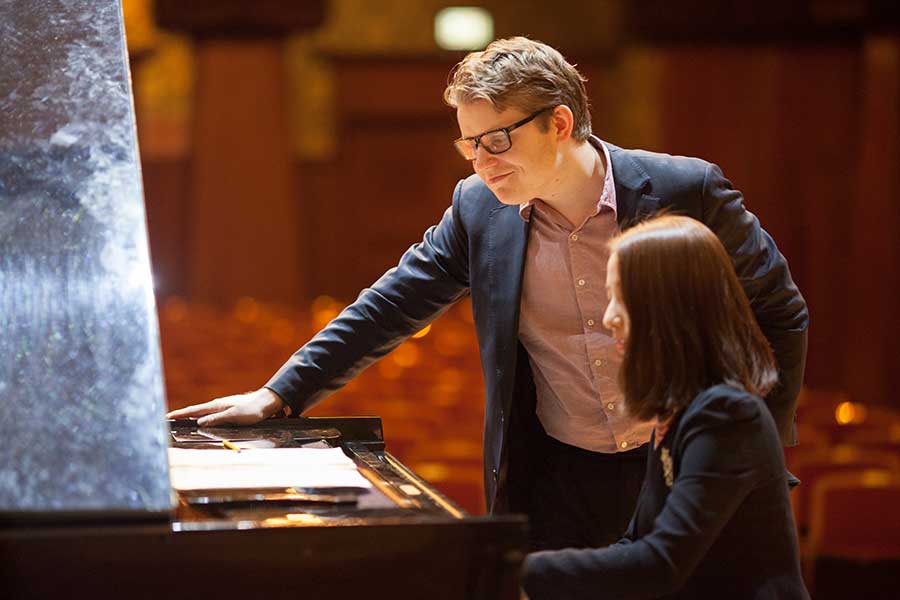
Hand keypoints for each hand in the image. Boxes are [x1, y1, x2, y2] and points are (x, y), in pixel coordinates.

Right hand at [166, 388, 284, 426]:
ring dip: (190, 416)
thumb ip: (217, 419)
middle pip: (195, 411)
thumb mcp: (234, 416)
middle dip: (182, 415)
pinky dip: (201, 416)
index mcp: (216, 406)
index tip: (167, 417)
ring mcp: (222, 406)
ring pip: (202, 412)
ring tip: (180, 420)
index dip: (180, 414)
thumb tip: (199, 422)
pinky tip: (200, 420)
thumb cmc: (252, 410)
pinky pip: (210, 414)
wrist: (266, 402)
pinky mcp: (228, 409)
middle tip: (168, 419)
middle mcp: (217, 405)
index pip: (194, 411)